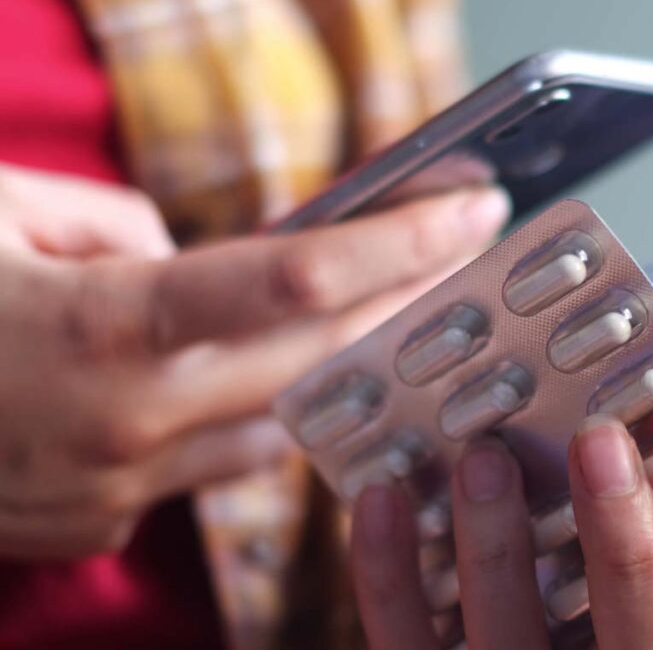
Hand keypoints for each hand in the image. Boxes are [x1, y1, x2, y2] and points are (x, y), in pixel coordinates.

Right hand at [0, 163, 508, 558]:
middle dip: (405, 303)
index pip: (297, 278)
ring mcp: (115, 486)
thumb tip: (180, 257)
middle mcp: (126, 422)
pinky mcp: (97, 520)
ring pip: (276, 424)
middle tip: (462, 257)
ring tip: (384, 311)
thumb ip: (112, 226)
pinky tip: (263, 375)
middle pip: (317, 357)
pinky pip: (210, 463)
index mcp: (102, 326)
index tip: (476, 210)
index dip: (400, 241)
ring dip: (335, 368)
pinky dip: (250, 414)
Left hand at [350, 415, 652, 649]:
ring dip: (489, 541)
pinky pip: (400, 640)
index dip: (634, 538)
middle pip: (591, 631)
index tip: (614, 444)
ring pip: (486, 636)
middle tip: (584, 437)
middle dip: (594, 530)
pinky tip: (384, 499)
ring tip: (485, 458)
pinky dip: (386, 571)